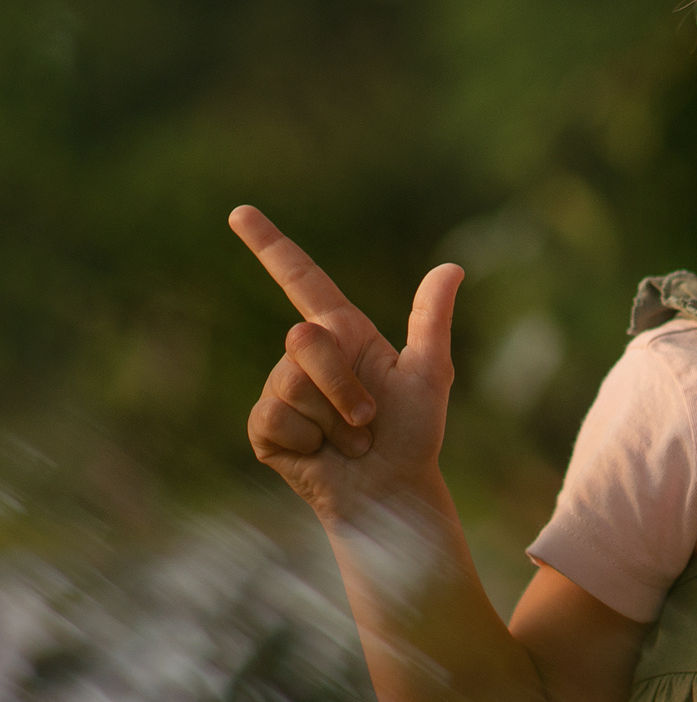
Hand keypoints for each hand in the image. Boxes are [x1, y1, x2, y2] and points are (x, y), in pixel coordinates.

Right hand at [231, 205, 464, 524]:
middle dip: (344, 385)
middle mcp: (306, 357)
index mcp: (343, 333)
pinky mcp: (265, 427)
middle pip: (304, 340)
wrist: (391, 490)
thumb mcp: (429, 373)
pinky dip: (311, 441)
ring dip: (334, 420)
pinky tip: (322, 455)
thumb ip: (432, 320)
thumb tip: (452, 268)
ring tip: (352, 440)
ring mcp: (280, 391)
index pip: (300, 278)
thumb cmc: (413, 434)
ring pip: (292, 385)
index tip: (239, 212)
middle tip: (369, 420)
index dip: (269, 245)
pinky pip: (277, 419)